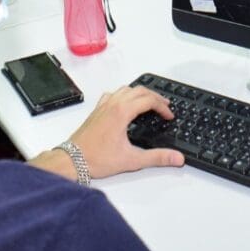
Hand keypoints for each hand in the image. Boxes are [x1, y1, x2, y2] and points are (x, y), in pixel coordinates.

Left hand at [67, 86, 184, 178]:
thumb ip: (157, 158)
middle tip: (165, 106)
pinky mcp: (96, 111)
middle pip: (139, 91)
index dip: (162, 107)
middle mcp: (112, 104)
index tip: (169, 116)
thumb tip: (177, 158)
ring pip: (125, 89)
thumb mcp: (132, 160)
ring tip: (149, 102)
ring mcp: (103, 106)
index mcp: (121, 112)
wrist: (72, 160)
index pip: (148, 100)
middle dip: (155, 97)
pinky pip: (112, 94)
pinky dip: (124, 95)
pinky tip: (125, 104)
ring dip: (140, 93)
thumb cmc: (97, 159)